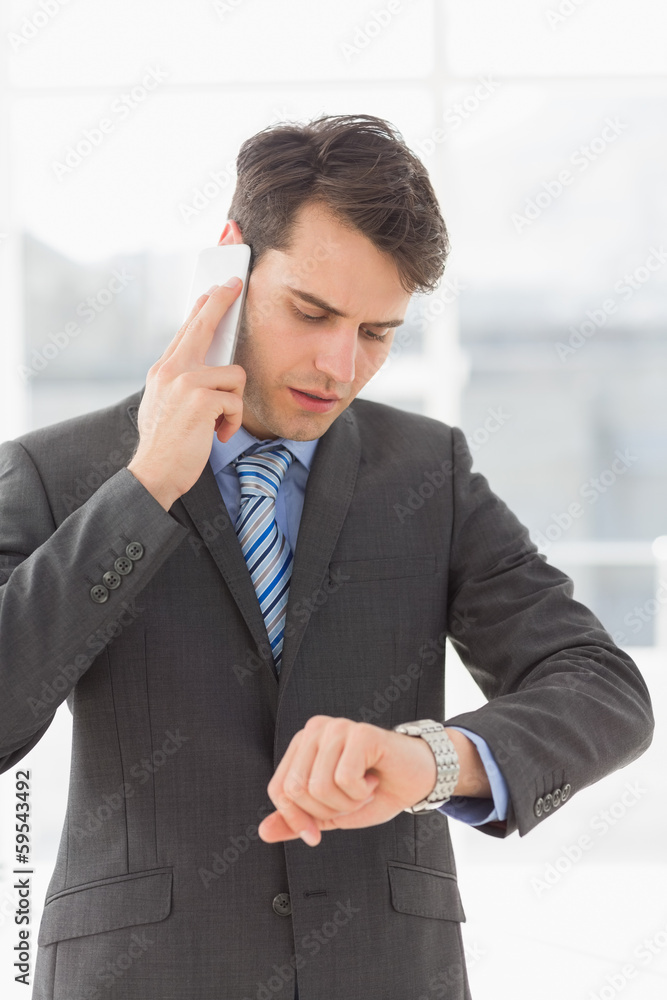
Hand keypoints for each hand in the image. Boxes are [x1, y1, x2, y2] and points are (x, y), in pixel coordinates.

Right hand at [127, 279, 246, 509]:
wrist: (154, 472)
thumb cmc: (166, 445)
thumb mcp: (165, 405)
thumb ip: (180, 383)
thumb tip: (207, 368)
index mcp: (163, 371)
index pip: (187, 329)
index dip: (204, 306)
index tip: (216, 289)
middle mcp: (171, 370)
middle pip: (204, 324)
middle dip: (221, 301)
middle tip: (236, 283)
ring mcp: (185, 382)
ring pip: (234, 374)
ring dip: (233, 404)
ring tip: (218, 424)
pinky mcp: (202, 399)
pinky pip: (236, 400)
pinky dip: (232, 422)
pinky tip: (218, 435)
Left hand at [257, 716, 439, 846]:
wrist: (417, 780)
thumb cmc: (374, 792)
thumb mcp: (330, 813)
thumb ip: (297, 819)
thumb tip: (264, 831)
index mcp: (302, 745)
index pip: (278, 789)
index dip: (295, 819)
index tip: (315, 834)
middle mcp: (315, 729)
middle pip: (297, 790)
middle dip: (326, 811)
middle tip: (350, 801)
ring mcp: (337, 727)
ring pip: (320, 787)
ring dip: (347, 803)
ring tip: (363, 790)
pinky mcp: (361, 732)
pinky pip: (345, 779)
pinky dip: (362, 793)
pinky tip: (373, 780)